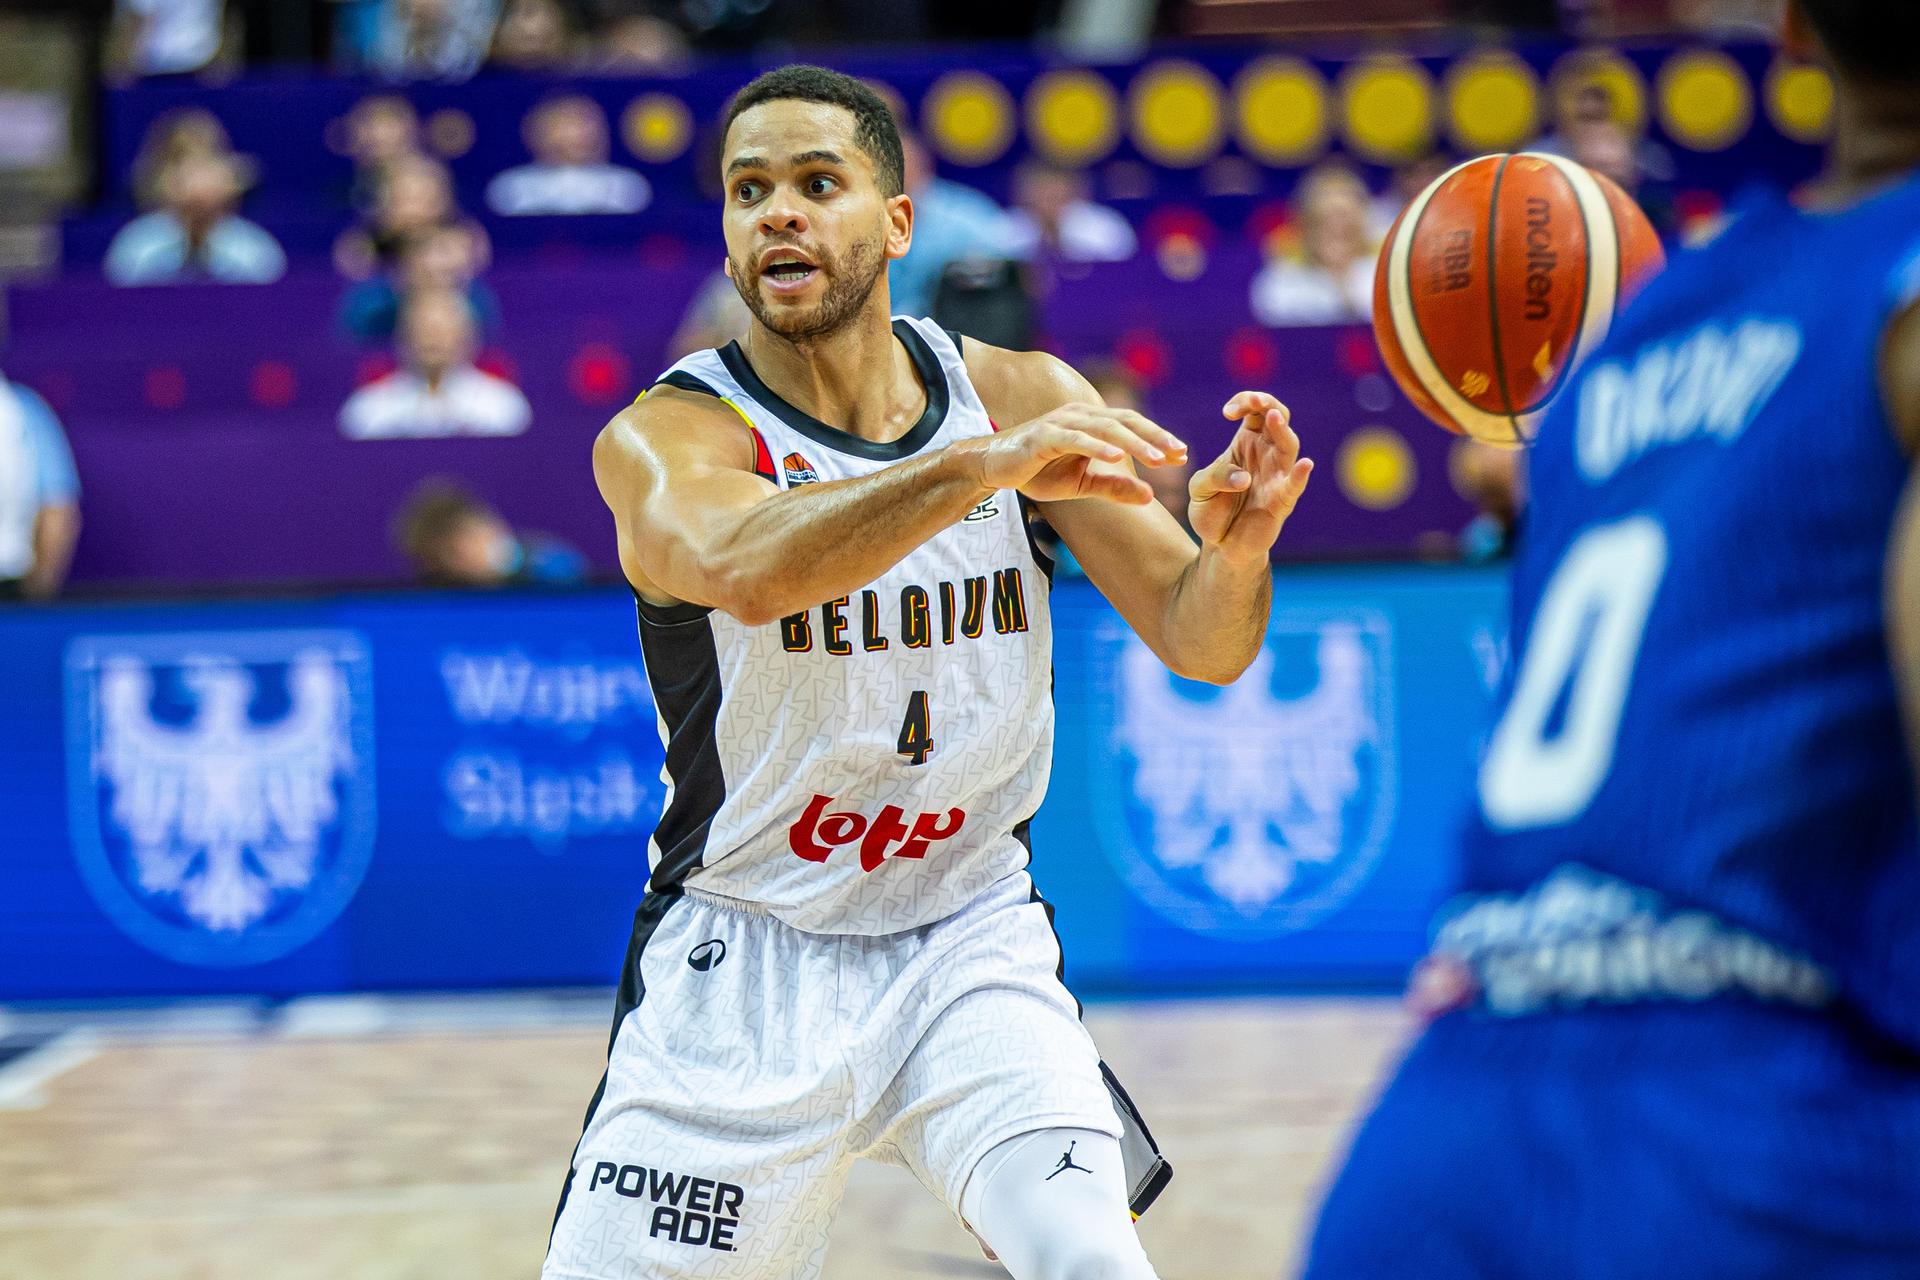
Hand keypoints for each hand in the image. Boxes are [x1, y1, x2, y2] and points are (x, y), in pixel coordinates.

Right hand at [969, 404, 1187, 503]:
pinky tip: (1116, 457)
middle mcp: (1080, 415)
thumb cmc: (1037, 471)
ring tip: (1157, 458)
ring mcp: (1062, 423)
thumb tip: (1150, 497)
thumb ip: (1113, 488)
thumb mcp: (1081, 485)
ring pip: (1106, 428)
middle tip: (1180, 453)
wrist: (993, 468)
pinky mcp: (1043, 436)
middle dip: (1155, 437)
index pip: (1133, 426)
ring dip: (1134, 442)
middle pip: (1126, 421)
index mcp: (1092, 423)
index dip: (1158, 438)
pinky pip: (1075, 439)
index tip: (1183, 455)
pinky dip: (1097, 446)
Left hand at [1189, 391, 1313, 566]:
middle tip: (1255, 400)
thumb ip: (1215, 476)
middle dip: (1268, 404)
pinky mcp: (1282, 501)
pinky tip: (1305, 465)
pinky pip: (1295, 486)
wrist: (1220, 545)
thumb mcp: (1200, 489)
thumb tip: (1244, 478)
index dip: (1245, 402)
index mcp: (1246, 444)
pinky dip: (1300, 475)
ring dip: (1282, 430)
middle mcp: (1267, 455)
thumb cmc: (1212, 510)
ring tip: (1272, 417)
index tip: (1228, 412)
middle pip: (1278, 419)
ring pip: (1289, 446)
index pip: (1255, 411)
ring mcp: (1277, 476)